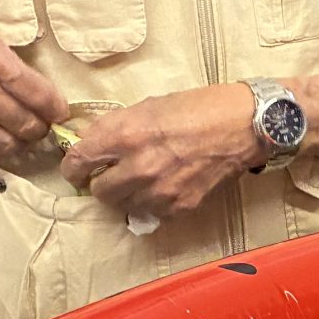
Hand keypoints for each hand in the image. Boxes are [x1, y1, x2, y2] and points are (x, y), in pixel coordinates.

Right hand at [0, 0, 66, 160]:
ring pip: (4, 145)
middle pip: (26, 126)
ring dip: (17, 143)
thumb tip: (37, 93)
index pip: (40, 96)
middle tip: (41, 126)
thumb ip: (7, 67)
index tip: (60, 112)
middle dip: (40, 129)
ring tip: (19, 135)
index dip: (57, 109)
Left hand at [62, 84, 261, 217]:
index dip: (73, 167)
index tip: (78, 169)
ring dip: (129, 194)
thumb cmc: (199, 107)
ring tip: (145, 179)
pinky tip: (166, 185)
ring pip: (124, 206)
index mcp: (125, 135)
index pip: (78, 162)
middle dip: (102, 182)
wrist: (245, 125)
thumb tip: (91, 143)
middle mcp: (138, 167)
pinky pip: (152, 212)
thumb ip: (116, 127)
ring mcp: (160, 191)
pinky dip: (154, 202)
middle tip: (114, 173)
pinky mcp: (180, 206)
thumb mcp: (149, 106)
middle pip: (99, 192)